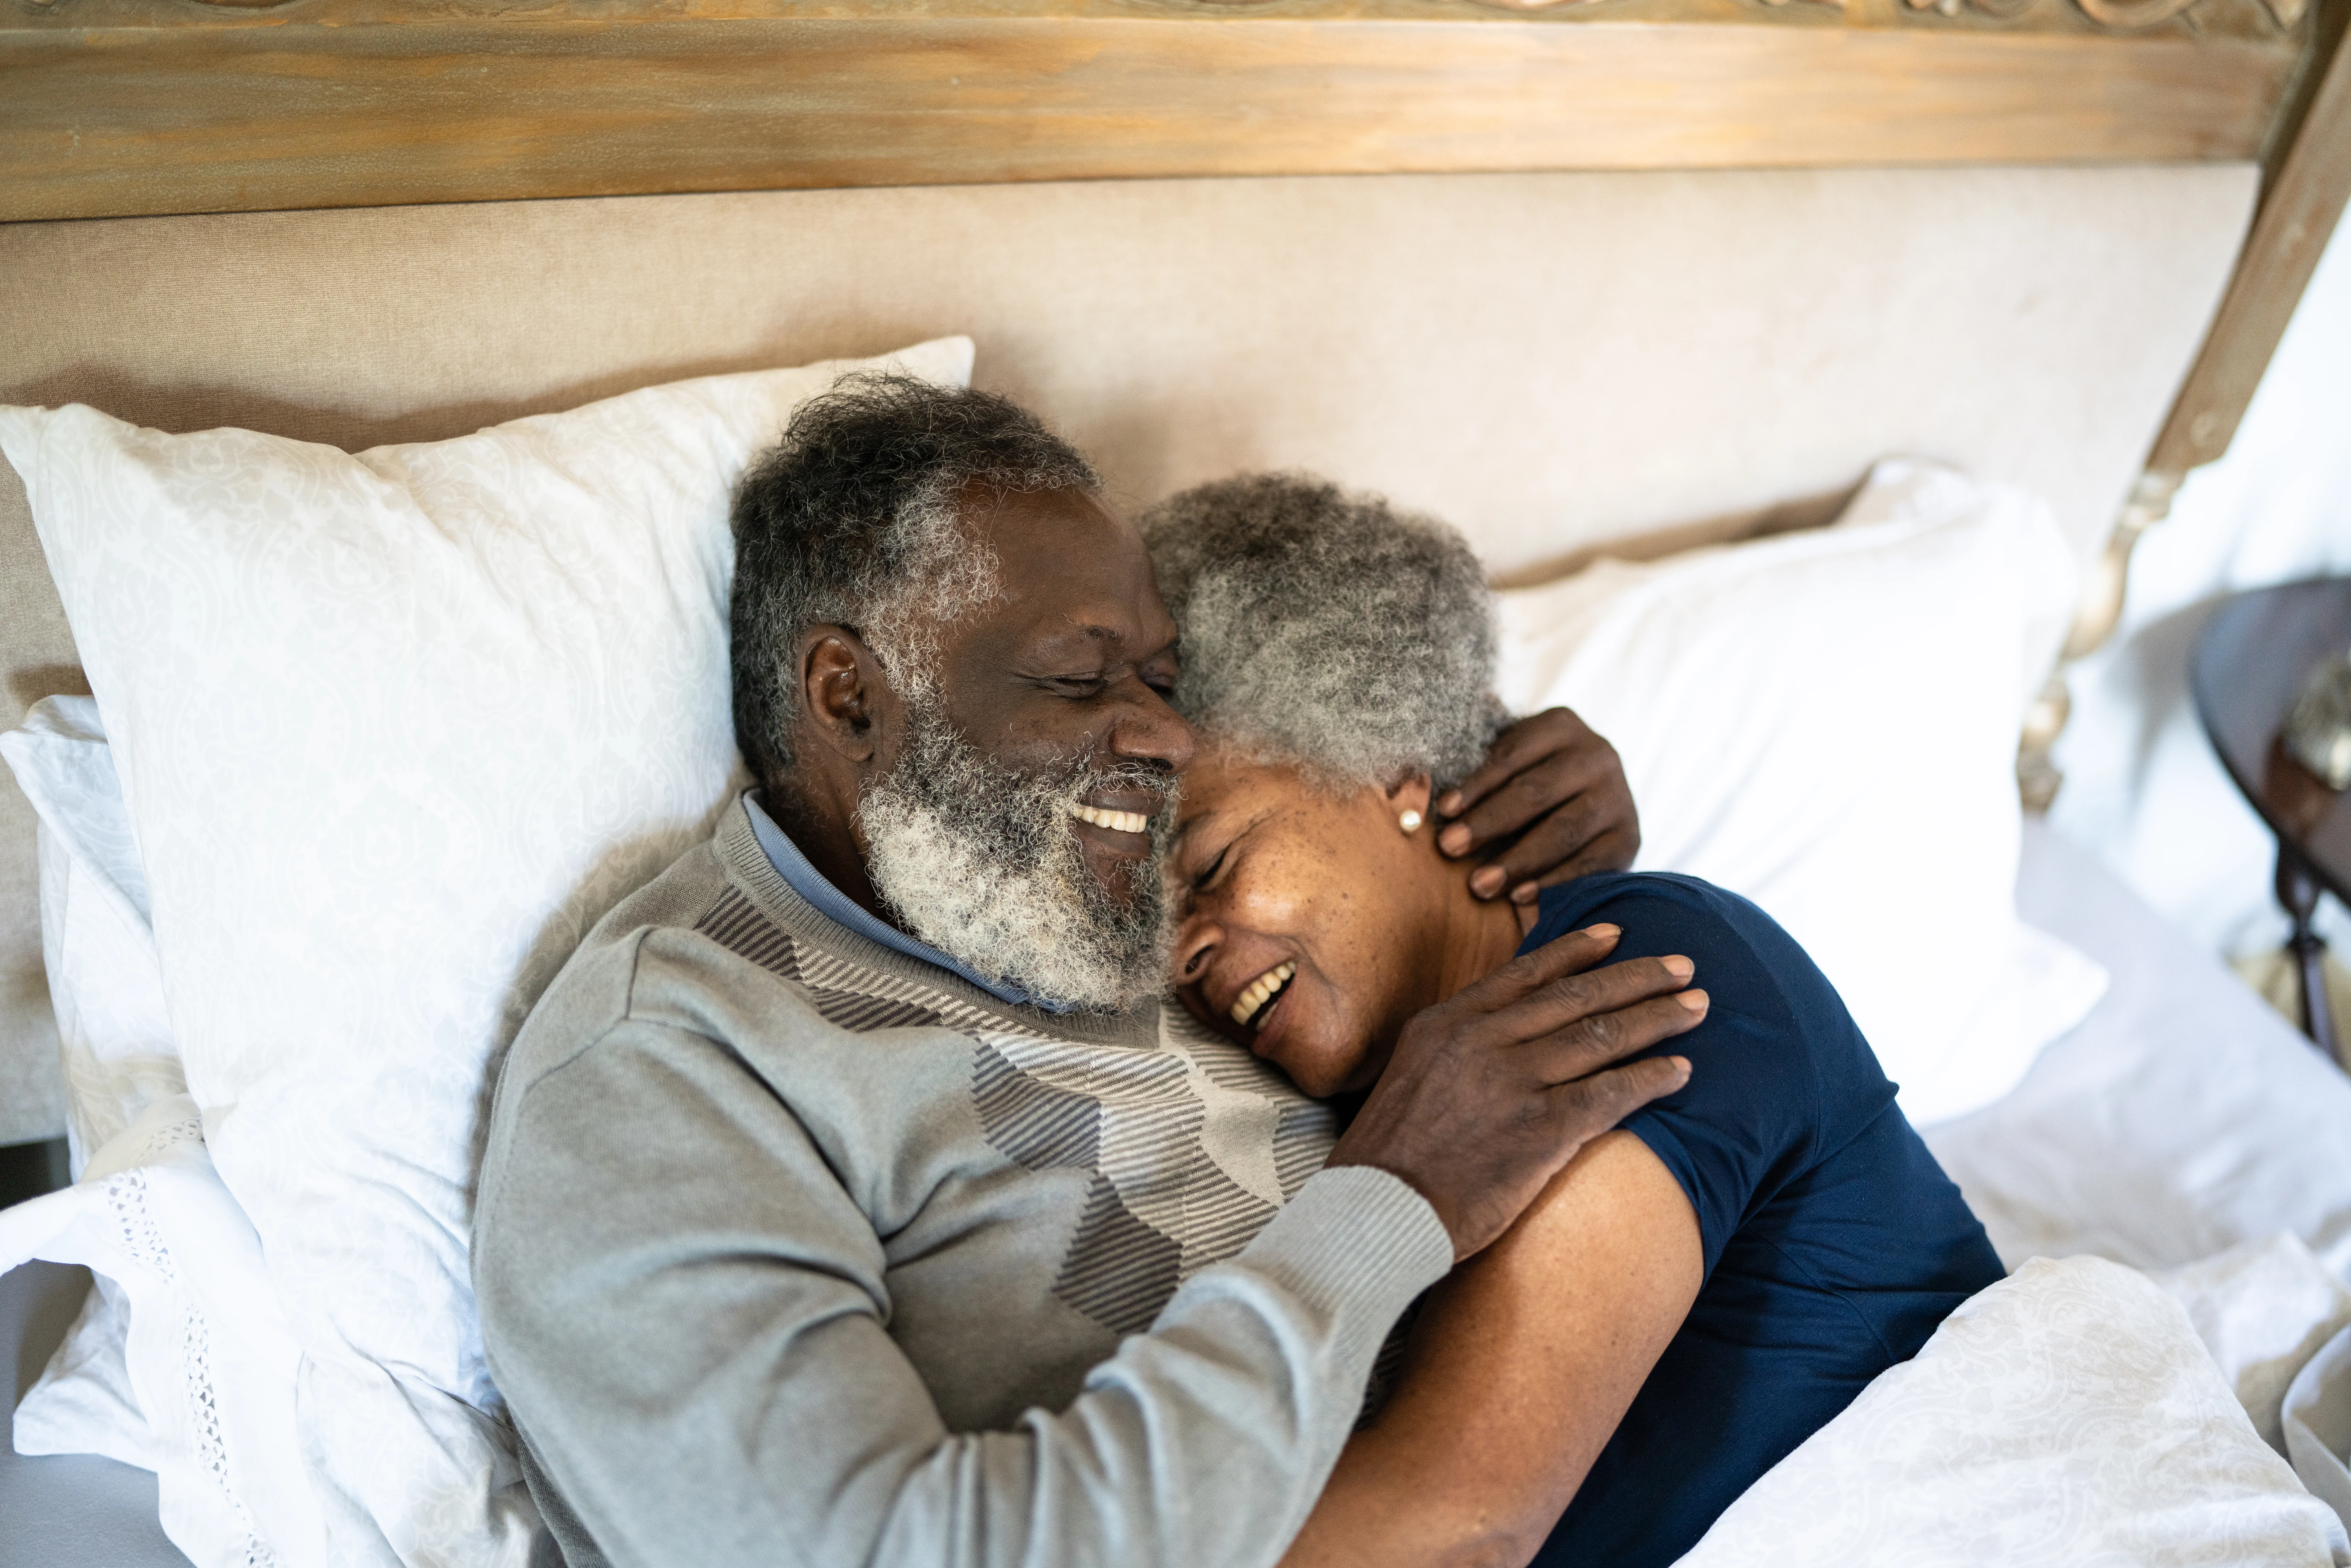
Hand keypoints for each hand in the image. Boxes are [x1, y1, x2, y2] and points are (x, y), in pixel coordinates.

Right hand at [1326, 925, 1703, 1260]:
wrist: (1375, 1210)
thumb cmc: (1390, 1155)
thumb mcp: (1412, 1074)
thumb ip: (1457, 1045)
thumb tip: (1501, 1029)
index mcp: (1447, 1022)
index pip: (1526, 973)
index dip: (1577, 950)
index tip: (1617, 934)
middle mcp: (1481, 1041)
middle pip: (1576, 997)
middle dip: (1637, 978)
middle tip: (1682, 967)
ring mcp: (1512, 1082)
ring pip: (1602, 1035)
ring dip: (1657, 1018)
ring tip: (1695, 1007)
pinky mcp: (1540, 1129)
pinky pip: (1611, 1093)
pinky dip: (1650, 1077)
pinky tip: (1680, 1071)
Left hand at [1435, 708, 1638, 911]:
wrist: (1592, 800)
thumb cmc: (1528, 777)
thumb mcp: (1507, 756)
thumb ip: (1472, 754)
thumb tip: (1411, 770)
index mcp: (1562, 725)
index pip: (1512, 756)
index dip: (1476, 784)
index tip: (1443, 811)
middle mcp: (1598, 755)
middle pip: (1536, 793)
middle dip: (1489, 824)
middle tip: (1448, 850)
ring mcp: (1619, 797)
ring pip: (1562, 832)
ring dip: (1517, 861)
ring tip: (1479, 885)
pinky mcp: (1629, 838)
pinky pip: (1589, 864)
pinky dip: (1552, 882)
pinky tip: (1519, 897)